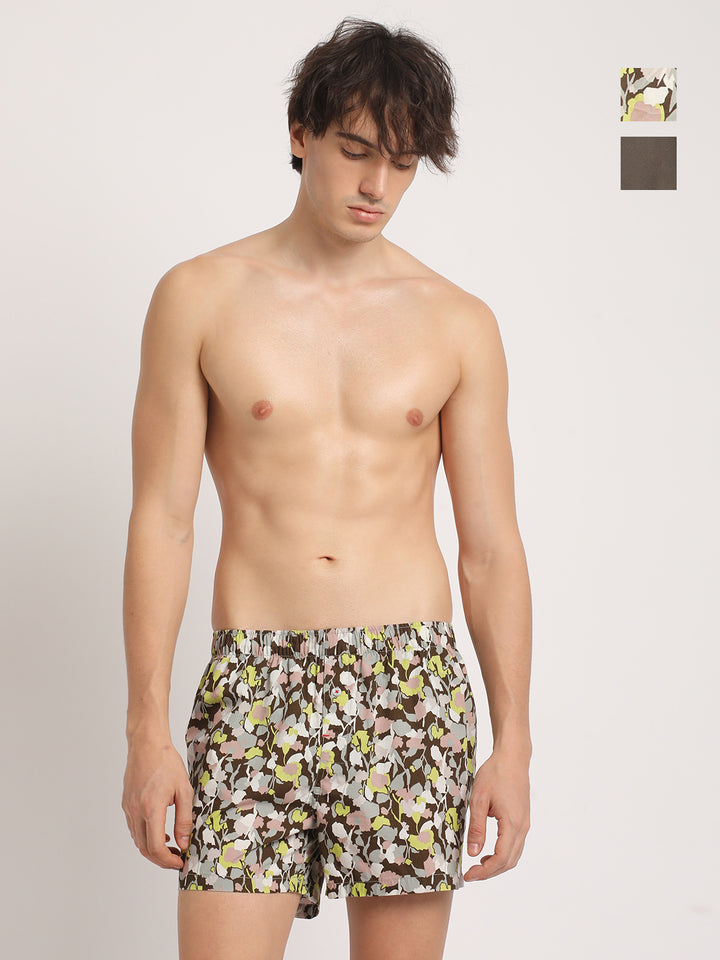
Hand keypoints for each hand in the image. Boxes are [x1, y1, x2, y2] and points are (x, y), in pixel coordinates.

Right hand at [121, 737, 193, 869]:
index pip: (155, 847)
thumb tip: (184, 843)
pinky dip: (146, 837)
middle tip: (177, 859)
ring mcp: (129, 808)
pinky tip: (160, 832)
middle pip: (144, 848)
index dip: (168, 861)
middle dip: (161, 859)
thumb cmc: (167, 763)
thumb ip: (184, 819)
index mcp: (151, 809)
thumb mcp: (183, 790)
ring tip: (172, 848)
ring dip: (153, 849)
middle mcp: (136, 811)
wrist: (147, 744)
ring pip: (138, 840)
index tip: (180, 862)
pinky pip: (134, 828)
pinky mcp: (126, 804)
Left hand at [463, 748, 529, 880]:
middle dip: (490, 872)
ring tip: (478, 865)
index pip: (500, 859)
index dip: (485, 872)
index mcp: (512, 823)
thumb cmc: (494, 774)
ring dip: (497, 865)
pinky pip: (515, 845)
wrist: (512, 758)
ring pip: (514, 855)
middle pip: (509, 861)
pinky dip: (503, 854)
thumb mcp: (478, 799)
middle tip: (471, 874)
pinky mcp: (523, 820)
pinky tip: (488, 851)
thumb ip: (476, 827)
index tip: (469, 876)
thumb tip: (473, 853)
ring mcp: (525, 824)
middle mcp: (522, 827)